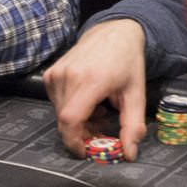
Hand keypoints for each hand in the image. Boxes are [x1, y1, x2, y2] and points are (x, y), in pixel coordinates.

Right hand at [43, 17, 148, 158]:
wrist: (114, 32)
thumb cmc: (127, 61)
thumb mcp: (136, 95)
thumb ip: (133, 126)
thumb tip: (129, 153)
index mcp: (91, 80)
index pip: (70, 119)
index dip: (74, 141)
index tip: (85, 152)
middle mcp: (69, 75)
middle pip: (65, 120)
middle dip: (81, 134)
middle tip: (100, 130)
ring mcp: (57, 73)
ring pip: (60, 113)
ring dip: (77, 122)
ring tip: (99, 112)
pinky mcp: (50, 74)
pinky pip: (56, 103)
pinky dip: (70, 109)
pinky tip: (88, 102)